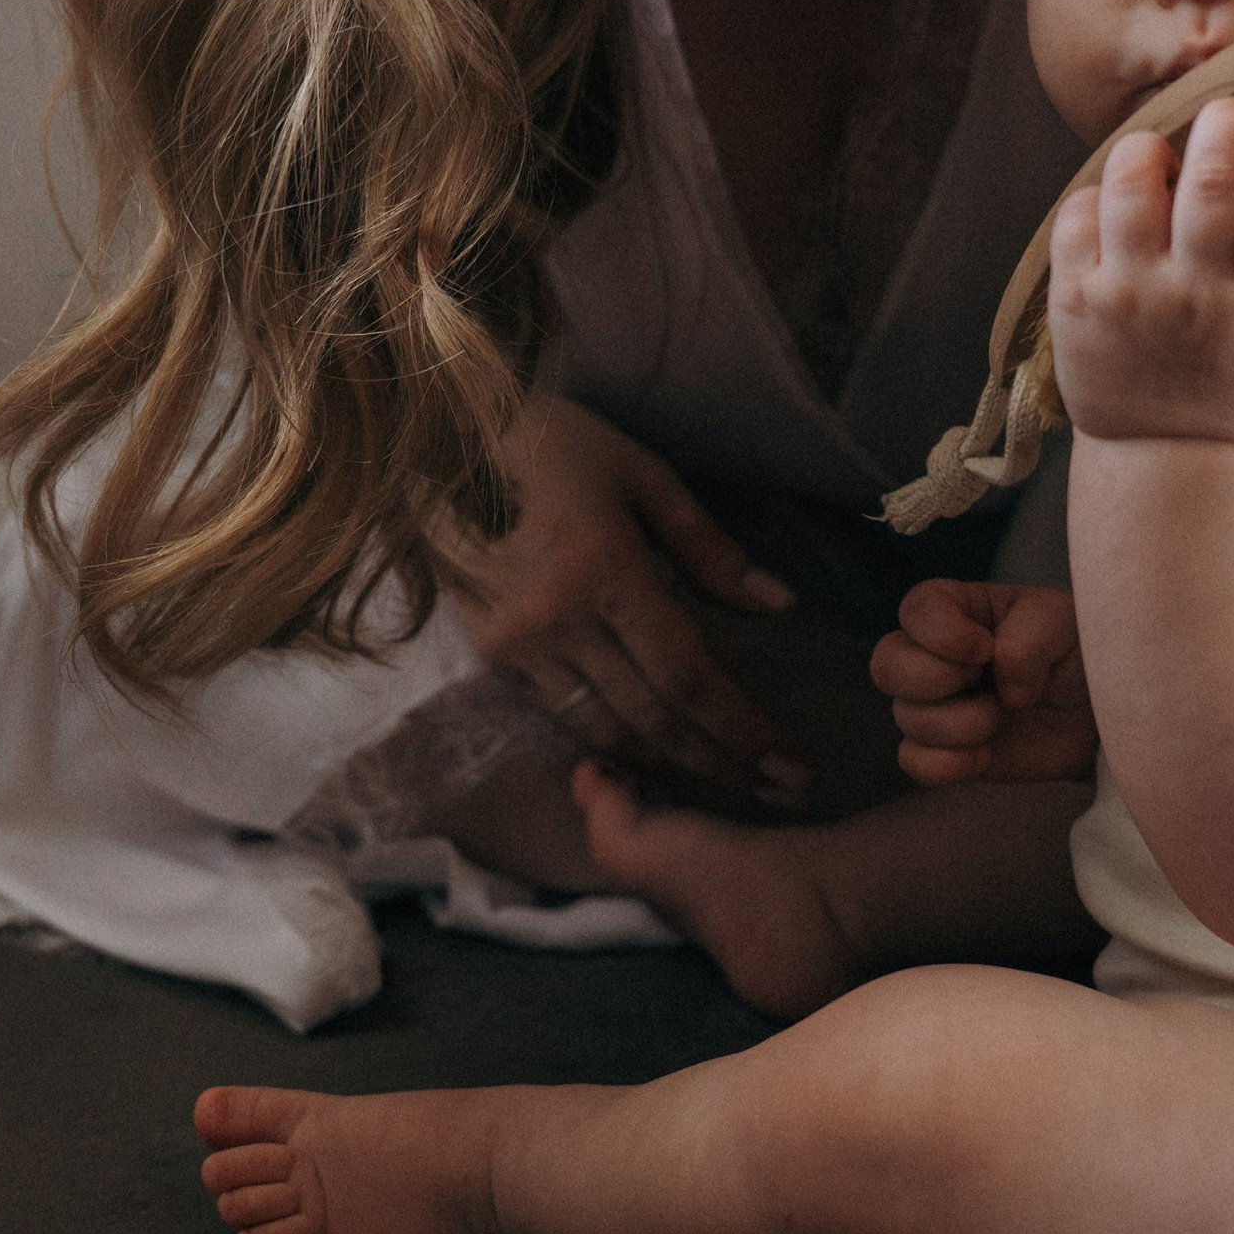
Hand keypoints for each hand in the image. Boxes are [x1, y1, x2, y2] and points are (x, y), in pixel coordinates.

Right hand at [452, 393, 806, 799]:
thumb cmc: (556, 444)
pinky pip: (561, 713)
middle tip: (773, 791)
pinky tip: (649, 749)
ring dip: (666, 762)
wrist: (444, 442)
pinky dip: (610, 738)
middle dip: (718, 762)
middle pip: (651, 717)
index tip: (789, 768)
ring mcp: (517, 644)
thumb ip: (707, 547)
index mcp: (603, 569)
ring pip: (604, 729)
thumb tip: (777, 605)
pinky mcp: (490, 653)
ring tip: (721, 775)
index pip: (685, 672)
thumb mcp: (642, 474)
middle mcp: (557, 620)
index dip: (740, 727)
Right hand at [871, 579, 1096, 785]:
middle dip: (936, 679)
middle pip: (887, 664)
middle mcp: (934, 655)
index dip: (940, 632)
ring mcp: (936, 705)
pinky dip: (946, 764)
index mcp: (958, 610)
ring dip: (960, 724)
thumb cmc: (1076, 651)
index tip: (985, 648)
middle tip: (984, 681)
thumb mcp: (1063, 622)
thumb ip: (1028, 640)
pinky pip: (913, 761)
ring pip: (906, 718)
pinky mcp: (946, 750)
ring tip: (1002, 718)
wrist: (1097, 712)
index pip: (916, 609)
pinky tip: (984, 756)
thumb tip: (1003, 689)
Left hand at [1049, 95, 1233, 450]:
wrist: (1167, 464)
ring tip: (1166, 154)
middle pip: (1209, 186)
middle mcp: (1193, 299)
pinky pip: (1078, 216)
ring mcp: (1128, 298)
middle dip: (1223, 127)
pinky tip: (1123, 204)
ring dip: (1152, 149)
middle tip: (1232, 111)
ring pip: (1133, 188)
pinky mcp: (1075, 301)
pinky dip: (1100, 193)